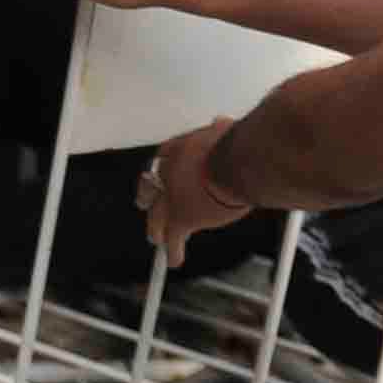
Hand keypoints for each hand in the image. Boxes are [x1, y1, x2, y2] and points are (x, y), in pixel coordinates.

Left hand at [138, 119, 246, 264]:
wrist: (237, 163)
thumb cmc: (237, 145)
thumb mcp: (227, 130)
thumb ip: (220, 130)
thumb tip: (221, 123)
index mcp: (175, 150)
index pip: (162, 161)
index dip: (164, 172)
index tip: (163, 178)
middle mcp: (166, 173)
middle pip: (150, 190)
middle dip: (149, 200)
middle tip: (144, 205)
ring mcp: (170, 197)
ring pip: (157, 217)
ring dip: (156, 228)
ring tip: (155, 237)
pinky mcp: (180, 218)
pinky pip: (173, 238)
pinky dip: (174, 250)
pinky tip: (175, 259)